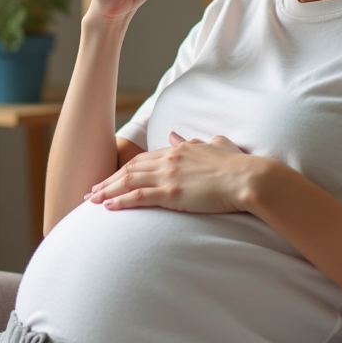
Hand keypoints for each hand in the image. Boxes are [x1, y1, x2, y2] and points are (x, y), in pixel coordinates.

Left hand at [85, 132, 260, 213]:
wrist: (249, 178)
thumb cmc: (238, 165)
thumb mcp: (215, 145)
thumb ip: (194, 141)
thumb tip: (176, 135)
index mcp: (179, 150)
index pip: (144, 159)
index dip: (125, 169)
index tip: (112, 177)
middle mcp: (169, 160)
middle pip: (130, 169)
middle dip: (109, 180)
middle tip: (92, 190)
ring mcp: (169, 176)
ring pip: (128, 182)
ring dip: (108, 191)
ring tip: (92, 200)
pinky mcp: (171, 193)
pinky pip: (138, 197)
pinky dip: (120, 201)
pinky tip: (108, 207)